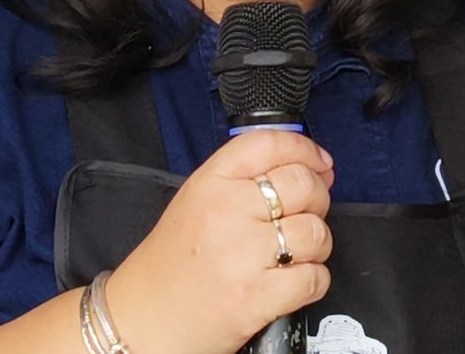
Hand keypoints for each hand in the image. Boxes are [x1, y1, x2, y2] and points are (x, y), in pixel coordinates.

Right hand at [106, 129, 336, 353]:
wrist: (145, 320)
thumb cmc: (173, 263)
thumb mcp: (197, 200)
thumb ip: (244, 178)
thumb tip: (310, 165)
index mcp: (209, 183)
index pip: (270, 144)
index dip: (305, 148)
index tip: (319, 161)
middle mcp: (227, 213)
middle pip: (303, 184)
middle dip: (317, 198)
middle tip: (304, 212)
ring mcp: (243, 255)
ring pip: (316, 232)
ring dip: (315, 244)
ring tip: (292, 252)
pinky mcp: (257, 296)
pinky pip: (315, 277)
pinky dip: (312, 280)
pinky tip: (290, 280)